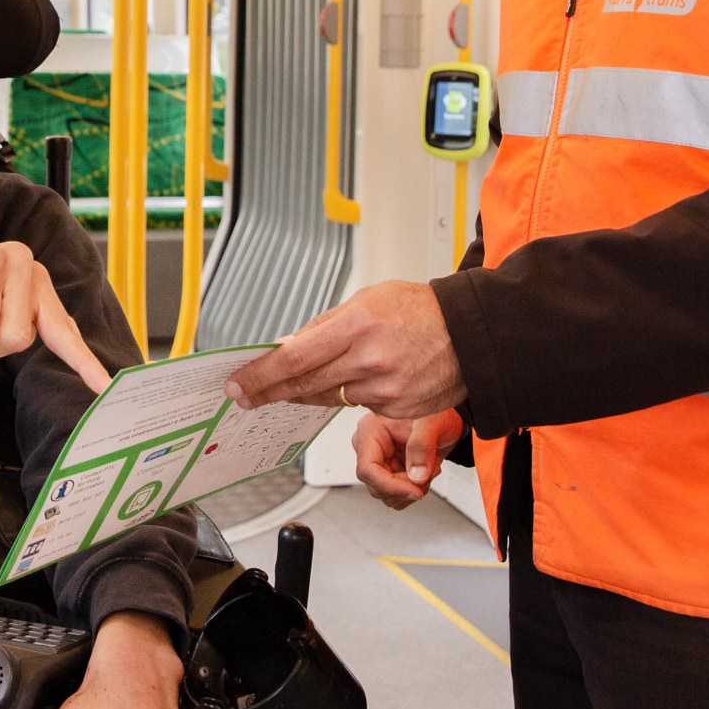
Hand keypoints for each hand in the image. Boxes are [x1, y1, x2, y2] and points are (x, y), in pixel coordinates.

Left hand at [223, 280, 465, 419]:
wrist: (471, 335)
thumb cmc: (421, 310)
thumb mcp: (368, 300)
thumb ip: (325, 326)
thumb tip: (287, 345)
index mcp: (357, 325)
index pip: (294, 357)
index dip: (260, 373)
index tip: (238, 383)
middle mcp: (368, 359)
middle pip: (303, 384)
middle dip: (268, 391)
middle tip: (244, 396)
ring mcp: (382, 389)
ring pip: (326, 397)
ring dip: (305, 392)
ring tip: (288, 387)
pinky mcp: (394, 408)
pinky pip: (354, 405)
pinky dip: (344, 394)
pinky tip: (348, 381)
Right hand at [353, 409, 464, 509]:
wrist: (444, 422)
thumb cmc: (435, 414)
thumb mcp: (432, 423)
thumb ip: (422, 446)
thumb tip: (416, 475)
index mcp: (370, 431)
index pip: (368, 469)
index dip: (390, 486)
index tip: (415, 491)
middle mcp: (371, 448)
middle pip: (377, 486)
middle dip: (406, 487)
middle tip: (428, 474)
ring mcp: (380, 462)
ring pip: (387, 494)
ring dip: (412, 490)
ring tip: (429, 470)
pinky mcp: (390, 472)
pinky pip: (397, 495)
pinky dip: (415, 490)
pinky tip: (426, 474)